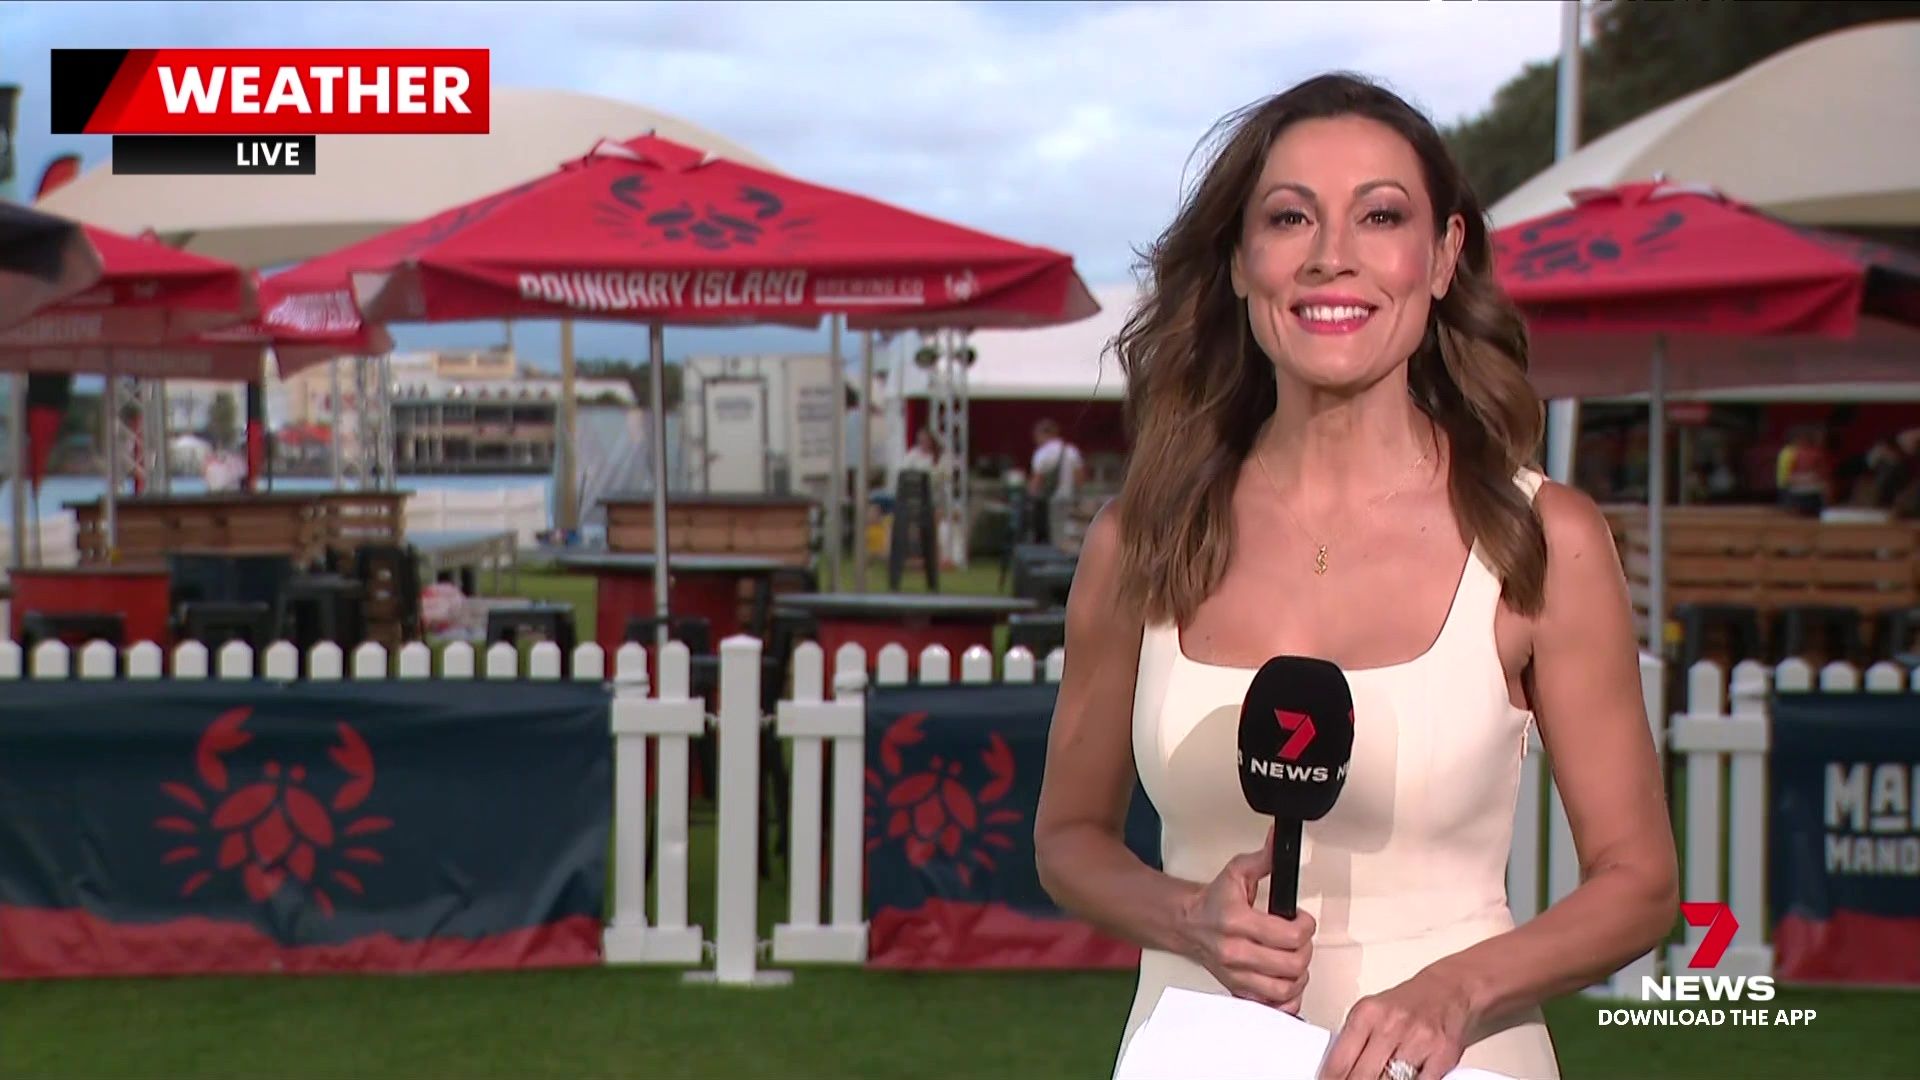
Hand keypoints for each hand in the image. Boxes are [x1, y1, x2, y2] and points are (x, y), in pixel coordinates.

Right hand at [1178, 825, 1314, 1012]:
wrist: (1186, 923)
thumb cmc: (1213, 902)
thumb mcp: (1237, 872)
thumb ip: (1263, 858)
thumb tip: (1279, 841)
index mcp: (1237, 922)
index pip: (1289, 935)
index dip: (1305, 926)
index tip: (1302, 919)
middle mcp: (1236, 952)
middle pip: (1292, 964)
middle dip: (1305, 949)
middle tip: (1299, 939)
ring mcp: (1237, 975)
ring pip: (1285, 988)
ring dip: (1299, 974)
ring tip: (1294, 958)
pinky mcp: (1237, 990)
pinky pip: (1271, 1005)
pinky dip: (1286, 998)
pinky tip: (1286, 981)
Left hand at [1317, 967, 1473, 1079]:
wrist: (1447, 991)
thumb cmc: (1405, 1006)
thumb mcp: (1370, 1014)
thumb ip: (1353, 1042)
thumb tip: (1334, 1072)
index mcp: (1367, 1014)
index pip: (1339, 1062)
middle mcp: (1391, 1025)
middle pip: (1362, 1077)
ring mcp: (1418, 1040)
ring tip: (1379, 1078)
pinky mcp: (1443, 1054)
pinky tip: (1404, 1078)